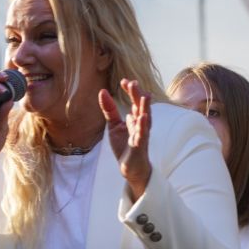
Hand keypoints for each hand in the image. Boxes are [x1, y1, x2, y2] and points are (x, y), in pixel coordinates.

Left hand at [99, 78, 151, 198]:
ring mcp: (142, 135)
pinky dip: (143, 126)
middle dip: (137, 95)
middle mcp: (141, 124)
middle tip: (133, 83)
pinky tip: (143, 117)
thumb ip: (110, 110)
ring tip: (145, 95)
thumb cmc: (125, 146)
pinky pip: (143, 135)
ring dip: (145, 108)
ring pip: (145, 119)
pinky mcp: (140, 146)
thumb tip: (102, 91)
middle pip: (140, 107)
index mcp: (135, 119)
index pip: (134, 101)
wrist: (130, 168)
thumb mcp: (114, 126)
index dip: (130, 91)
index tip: (124, 81)